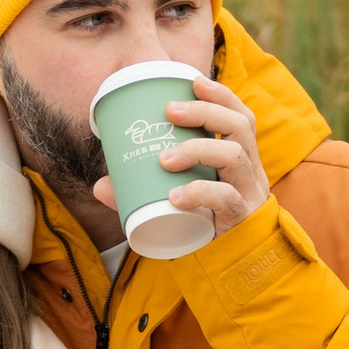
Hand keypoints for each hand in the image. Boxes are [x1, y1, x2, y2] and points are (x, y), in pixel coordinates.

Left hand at [96, 71, 269, 238]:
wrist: (232, 267)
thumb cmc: (205, 225)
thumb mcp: (176, 201)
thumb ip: (140, 193)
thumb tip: (99, 186)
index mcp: (239, 158)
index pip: (240, 116)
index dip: (221, 95)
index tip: (193, 81)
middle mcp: (250, 170)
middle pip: (240, 126)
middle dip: (205, 111)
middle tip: (169, 112)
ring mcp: (249, 193)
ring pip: (235, 156)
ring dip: (197, 149)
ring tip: (164, 159)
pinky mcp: (242, 218)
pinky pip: (225, 199)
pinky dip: (198, 193)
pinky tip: (175, 196)